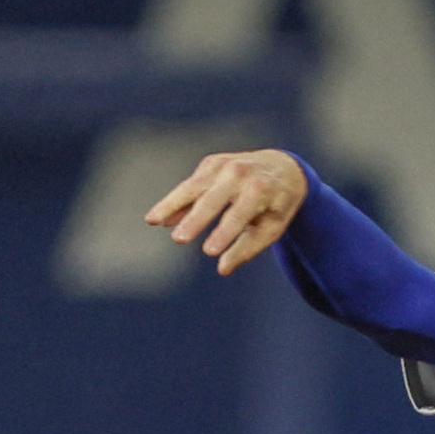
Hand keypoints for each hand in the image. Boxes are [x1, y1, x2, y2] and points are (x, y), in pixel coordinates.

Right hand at [144, 149, 308, 274]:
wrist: (282, 167)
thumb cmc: (277, 204)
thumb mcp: (272, 227)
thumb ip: (248, 248)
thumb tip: (222, 269)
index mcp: (261, 189)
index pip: (239, 215)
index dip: (224, 234)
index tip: (209, 252)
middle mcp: (240, 172)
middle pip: (213, 199)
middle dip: (195, 219)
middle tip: (179, 240)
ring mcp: (223, 165)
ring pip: (193, 187)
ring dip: (171, 204)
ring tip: (152, 221)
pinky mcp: (210, 164)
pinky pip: (190, 185)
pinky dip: (175, 200)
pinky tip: (159, 218)